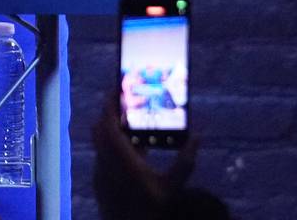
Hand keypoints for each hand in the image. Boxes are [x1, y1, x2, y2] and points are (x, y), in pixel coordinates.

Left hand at [92, 92, 198, 219]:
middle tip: (124, 103)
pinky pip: (101, 155)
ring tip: (130, 125)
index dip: (109, 104)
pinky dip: (111, 147)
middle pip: (99, 128)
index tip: (115, 89)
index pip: (108, 123)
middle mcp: (105, 162)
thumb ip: (185, 161)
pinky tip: (130, 152)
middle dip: (109, 113)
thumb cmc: (152, 209)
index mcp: (121, 159)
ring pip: (99, 142)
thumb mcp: (173, 186)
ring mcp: (99, 172)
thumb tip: (198, 137)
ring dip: (110, 130)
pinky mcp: (98, 181)